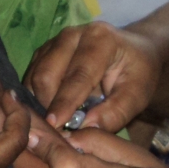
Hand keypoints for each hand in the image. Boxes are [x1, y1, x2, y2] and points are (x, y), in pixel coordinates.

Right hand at [24, 22, 159, 132]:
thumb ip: (115, 112)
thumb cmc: (137, 74)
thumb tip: (86, 128)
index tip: (55, 127)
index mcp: (100, 40)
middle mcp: (73, 35)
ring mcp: (55, 41)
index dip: (64, 103)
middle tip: (55, 132)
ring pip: (34, 76)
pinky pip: (31, 77)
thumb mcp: (137, 94)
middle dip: (47, 105)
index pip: (77, 76)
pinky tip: (47, 114)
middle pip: (47, 74)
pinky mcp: (44, 51)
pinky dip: (35, 98)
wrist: (133, 52)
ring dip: (39, 103)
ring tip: (51, 125)